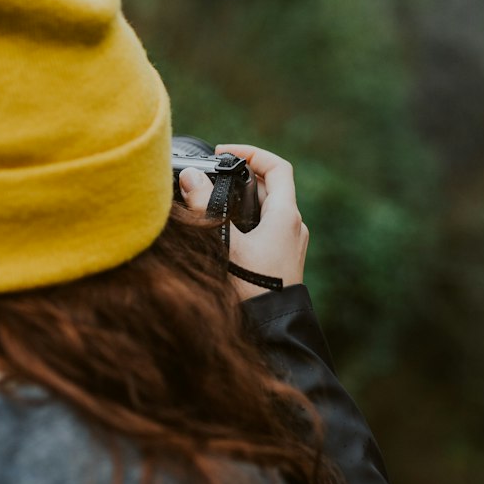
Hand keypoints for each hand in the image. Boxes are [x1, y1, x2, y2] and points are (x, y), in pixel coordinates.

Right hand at [178, 143, 309, 300]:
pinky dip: (244, 221)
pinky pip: (264, 229)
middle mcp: (292, 226)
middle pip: (268, 187)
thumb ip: (205, 208)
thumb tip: (190, 177)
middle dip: (239, 178)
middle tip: (211, 177)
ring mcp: (288, 244)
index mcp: (286, 215)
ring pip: (265, 209)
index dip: (252, 153)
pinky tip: (222, 232)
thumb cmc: (253, 288)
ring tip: (211, 202)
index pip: (277, 167)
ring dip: (240, 201)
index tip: (225, 153)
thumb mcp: (225, 244)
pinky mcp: (281, 260)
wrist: (272, 330)